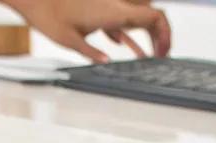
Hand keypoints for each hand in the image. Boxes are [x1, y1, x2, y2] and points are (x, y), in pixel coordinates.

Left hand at [16, 0, 170, 61]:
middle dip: (161, 36)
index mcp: (113, 12)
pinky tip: (134, 51)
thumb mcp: (70, 41)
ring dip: (148, 36)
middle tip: (162, 57)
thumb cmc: (49, 15)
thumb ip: (91, 53)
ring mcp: (108, 7)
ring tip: (152, 57)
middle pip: (150, 16)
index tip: (163, 53)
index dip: (165, 34)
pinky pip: (123, 22)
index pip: (153, 16)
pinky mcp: (101, 11)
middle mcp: (115, 6)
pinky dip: (132, 36)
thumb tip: (107, 64)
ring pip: (138, 19)